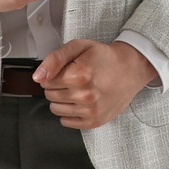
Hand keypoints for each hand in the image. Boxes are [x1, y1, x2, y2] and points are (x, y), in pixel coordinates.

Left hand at [33, 39, 158, 128]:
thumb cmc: (105, 57)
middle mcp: (85, 95)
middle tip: (74, 78)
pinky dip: (70, 112)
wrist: (130, 68)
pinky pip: (66, 122)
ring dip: (62, 99)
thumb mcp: (79, 47)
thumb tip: (38, 76)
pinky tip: (81, 101)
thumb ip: (55, 59)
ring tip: (78, 89)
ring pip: (56, 109)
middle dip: (57, 85)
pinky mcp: (94, 121)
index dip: (53, 73)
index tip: (67, 69)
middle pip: (50, 95)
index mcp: (79, 75)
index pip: (45, 81)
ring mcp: (90, 110)